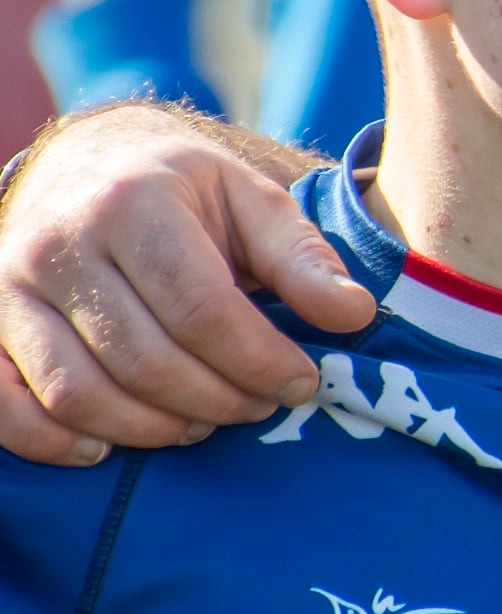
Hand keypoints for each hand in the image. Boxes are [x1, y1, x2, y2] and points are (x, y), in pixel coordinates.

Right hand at [0, 107, 375, 464]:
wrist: (88, 164)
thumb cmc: (183, 193)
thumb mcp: (251, 201)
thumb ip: (303, 257)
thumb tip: (354, 314)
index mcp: (133, 201)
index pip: (201, 309)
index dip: (259, 360)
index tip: (301, 382)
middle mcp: (59, 243)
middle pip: (145, 360)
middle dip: (216, 400)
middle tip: (257, 407)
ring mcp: (10, 288)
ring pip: (80, 393)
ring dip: (151, 429)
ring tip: (202, 420)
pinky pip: (5, 407)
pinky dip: (53, 442)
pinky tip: (108, 449)